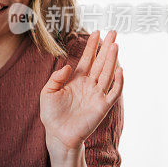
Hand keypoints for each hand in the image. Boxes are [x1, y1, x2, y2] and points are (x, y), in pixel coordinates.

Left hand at [40, 30, 123, 160]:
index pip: (87, 59)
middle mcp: (89, 84)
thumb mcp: (47, 92)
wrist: (58, 134)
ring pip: (108, 73)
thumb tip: (69, 66)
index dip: (91, 46)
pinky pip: (113, 92)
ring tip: (115, 45)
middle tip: (113, 32)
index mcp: (76, 79)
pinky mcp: (102, 106)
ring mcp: (97, 95)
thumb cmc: (52, 114)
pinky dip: (118, 81)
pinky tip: (120, 70)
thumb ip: (56, 78)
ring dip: (112, 60)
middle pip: (101, 62)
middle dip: (106, 47)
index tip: (96, 32)